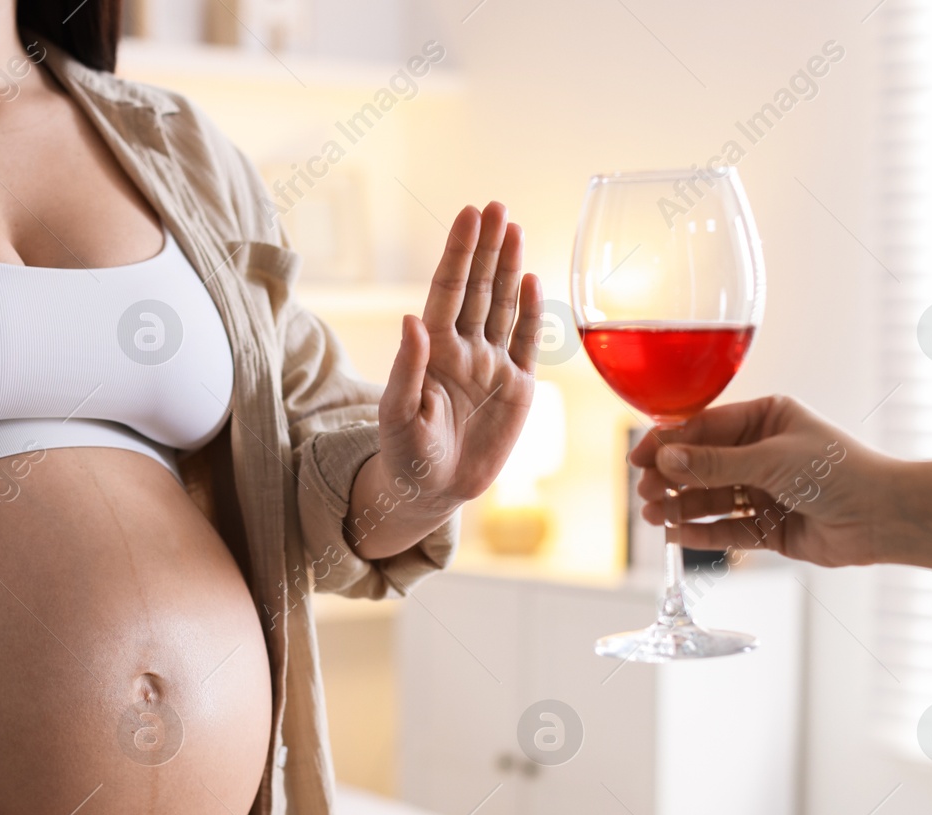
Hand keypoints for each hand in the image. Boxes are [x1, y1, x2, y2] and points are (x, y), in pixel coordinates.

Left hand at [377, 201, 541, 515]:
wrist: (433, 492)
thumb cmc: (406, 455)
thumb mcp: (398, 416)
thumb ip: (406, 369)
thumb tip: (412, 319)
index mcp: (433, 350)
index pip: (448, 291)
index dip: (459, 253)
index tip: (469, 215)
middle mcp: (464, 349)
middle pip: (479, 288)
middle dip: (487, 248)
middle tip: (497, 206)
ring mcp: (492, 365)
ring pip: (503, 307)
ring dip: (509, 269)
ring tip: (515, 229)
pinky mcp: (517, 388)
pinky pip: (527, 343)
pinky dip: (532, 313)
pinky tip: (533, 281)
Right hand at [628, 395, 884, 567]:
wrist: (881, 517)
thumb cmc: (838, 472)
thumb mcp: (770, 459)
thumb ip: (714, 463)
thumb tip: (666, 459)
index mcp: (766, 418)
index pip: (704, 428)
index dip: (669, 443)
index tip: (639, 458)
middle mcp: (762, 452)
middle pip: (702, 465)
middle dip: (671, 479)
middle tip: (645, 492)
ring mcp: (764, 490)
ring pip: (710, 498)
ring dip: (681, 506)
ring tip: (653, 515)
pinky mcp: (768, 526)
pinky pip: (726, 527)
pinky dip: (701, 531)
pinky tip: (676, 533)